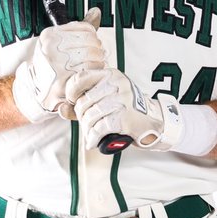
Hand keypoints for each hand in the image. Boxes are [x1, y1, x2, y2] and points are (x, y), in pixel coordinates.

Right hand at [12, 8, 105, 121]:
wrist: (35, 90)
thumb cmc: (50, 65)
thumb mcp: (60, 41)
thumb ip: (80, 27)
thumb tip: (96, 12)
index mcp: (50, 35)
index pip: (86, 29)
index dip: (93, 38)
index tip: (91, 45)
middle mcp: (51, 48)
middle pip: (92, 43)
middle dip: (97, 51)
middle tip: (95, 58)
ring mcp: (56, 65)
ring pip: (93, 57)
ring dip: (98, 62)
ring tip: (92, 66)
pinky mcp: (63, 81)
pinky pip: (90, 72)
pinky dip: (94, 73)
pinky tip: (89, 75)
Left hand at [67, 68, 184, 150]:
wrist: (155, 122)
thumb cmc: (127, 110)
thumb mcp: (107, 99)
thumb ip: (84, 102)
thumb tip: (61, 109)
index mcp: (111, 75)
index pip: (80, 78)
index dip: (71, 92)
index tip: (72, 102)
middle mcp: (117, 84)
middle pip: (83, 102)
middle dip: (81, 118)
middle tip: (87, 125)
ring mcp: (122, 100)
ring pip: (90, 116)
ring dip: (87, 131)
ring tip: (91, 136)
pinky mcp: (125, 117)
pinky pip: (99, 128)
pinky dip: (93, 138)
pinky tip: (93, 142)